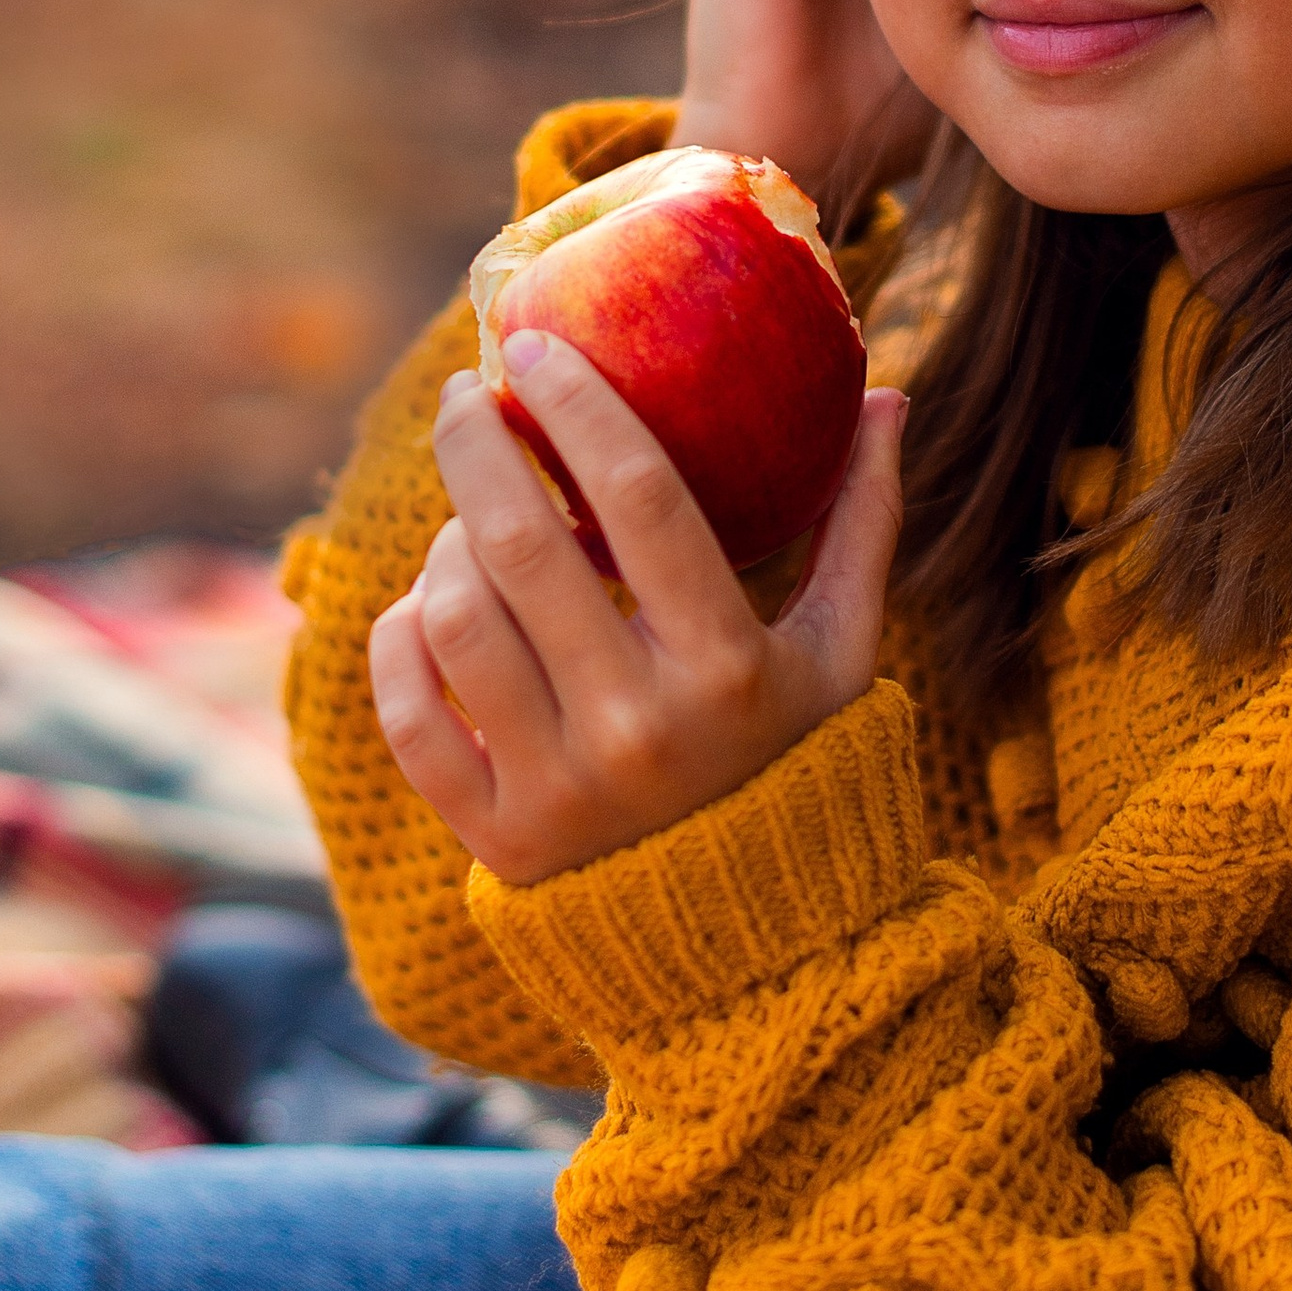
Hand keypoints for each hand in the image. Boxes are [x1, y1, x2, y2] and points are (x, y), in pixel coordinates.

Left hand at [367, 335, 907, 887]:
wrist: (748, 945)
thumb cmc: (793, 761)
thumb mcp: (843, 652)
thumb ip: (862, 524)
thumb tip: (890, 395)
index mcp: (729, 666)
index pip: (637, 496)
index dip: (578, 405)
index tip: (535, 345)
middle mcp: (638, 726)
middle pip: (520, 542)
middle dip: (477, 443)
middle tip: (472, 396)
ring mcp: (558, 788)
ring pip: (455, 617)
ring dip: (445, 543)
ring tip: (468, 517)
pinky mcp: (494, 837)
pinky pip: (409, 711)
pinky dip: (401, 641)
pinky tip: (428, 605)